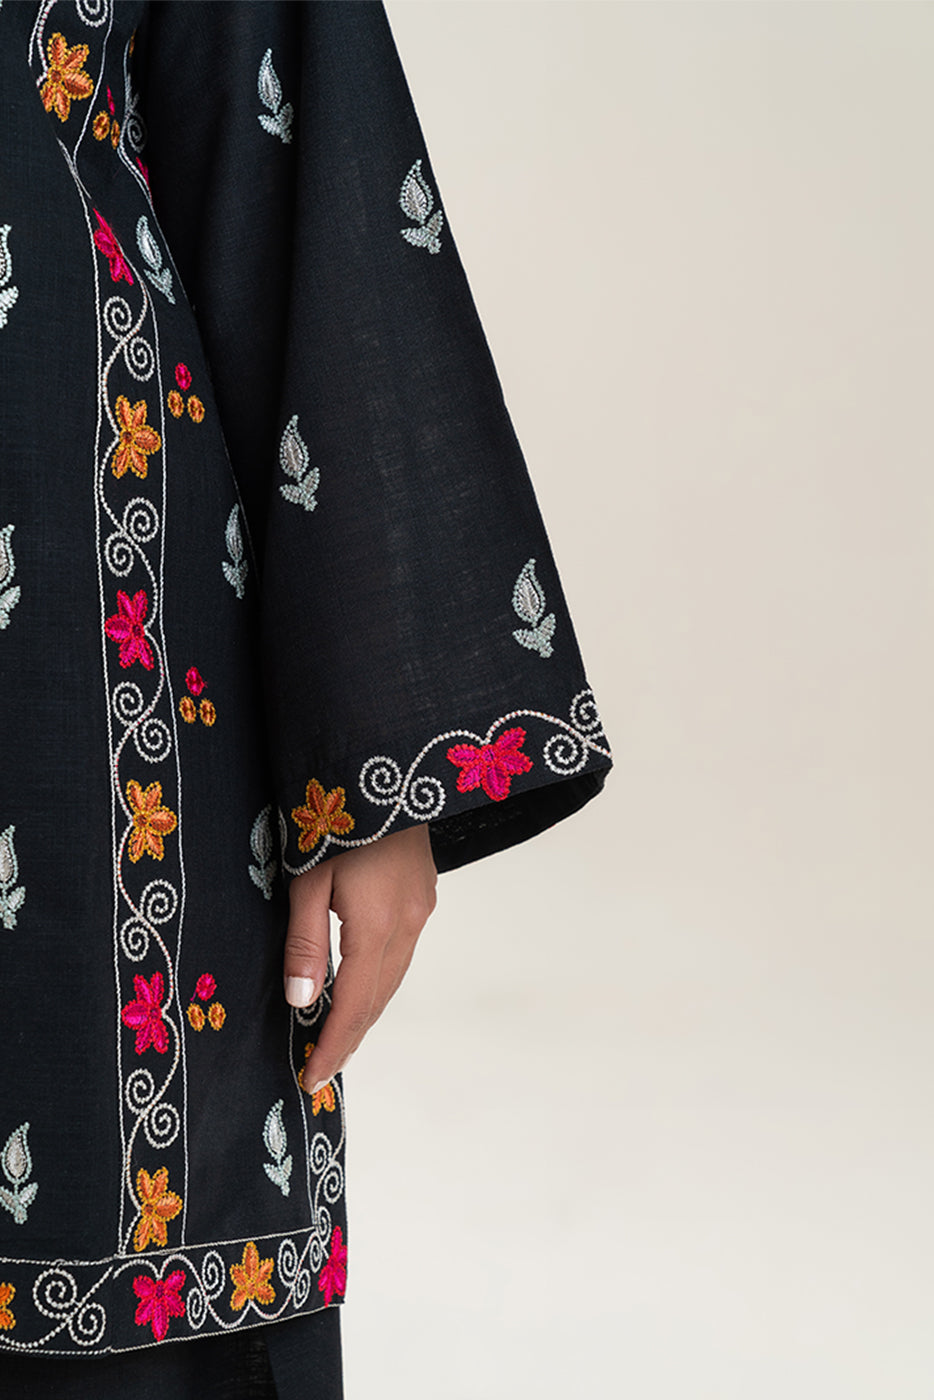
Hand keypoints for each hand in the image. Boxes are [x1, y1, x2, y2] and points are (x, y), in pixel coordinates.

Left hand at [283, 823, 436, 1094]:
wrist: (387, 769)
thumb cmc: (337, 815)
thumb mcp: (308, 876)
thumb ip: (305, 941)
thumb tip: (301, 1002)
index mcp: (376, 924)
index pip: (353, 1004)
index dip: (332, 1045)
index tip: (311, 1078)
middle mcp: (407, 924)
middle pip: (378, 999)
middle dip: (349, 1039)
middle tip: (320, 1071)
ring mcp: (420, 910)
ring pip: (393, 980)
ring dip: (366, 1014)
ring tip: (337, 1041)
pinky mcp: (423, 897)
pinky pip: (401, 956)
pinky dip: (379, 984)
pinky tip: (361, 990)